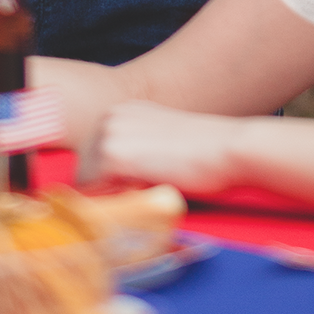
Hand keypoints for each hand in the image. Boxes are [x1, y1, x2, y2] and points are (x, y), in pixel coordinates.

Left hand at [91, 100, 243, 196]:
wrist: (229, 148)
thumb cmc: (206, 154)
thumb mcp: (163, 143)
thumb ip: (137, 154)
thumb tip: (116, 183)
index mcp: (122, 112)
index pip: (93, 156)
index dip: (109, 181)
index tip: (134, 189)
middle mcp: (110, 116)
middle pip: (85, 169)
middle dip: (106, 188)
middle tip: (143, 193)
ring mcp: (108, 134)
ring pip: (87, 183)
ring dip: (110, 196)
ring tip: (147, 191)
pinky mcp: (113, 155)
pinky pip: (95, 192)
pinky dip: (115, 201)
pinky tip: (146, 192)